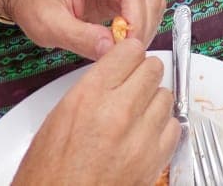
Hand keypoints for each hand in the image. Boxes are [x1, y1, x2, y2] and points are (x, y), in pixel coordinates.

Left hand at [0, 0, 166, 59]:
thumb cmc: (34, 2)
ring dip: (144, 26)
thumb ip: (80, 37)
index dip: (136, 22)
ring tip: (123, 48)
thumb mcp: (49, 25)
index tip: (129, 49)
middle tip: (126, 55)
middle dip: (142, 27)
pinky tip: (122, 39)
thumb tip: (111, 49)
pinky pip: (144, 3)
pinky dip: (140, 23)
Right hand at [11, 40, 177, 185]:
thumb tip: (114, 73)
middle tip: (132, 89)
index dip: (128, 56)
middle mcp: (119, 111)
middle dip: (143, 76)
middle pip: (153, 68)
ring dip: (153, 102)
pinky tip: (145, 136)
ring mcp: (140, 136)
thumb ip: (92, 88)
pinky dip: (162, 129)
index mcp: (90, 95)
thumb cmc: (49, 175)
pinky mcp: (155, 160)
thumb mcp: (57, 118)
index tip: (126, 63)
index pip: (130, 50)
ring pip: (166, 95)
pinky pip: (173, 127)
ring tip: (136, 117)